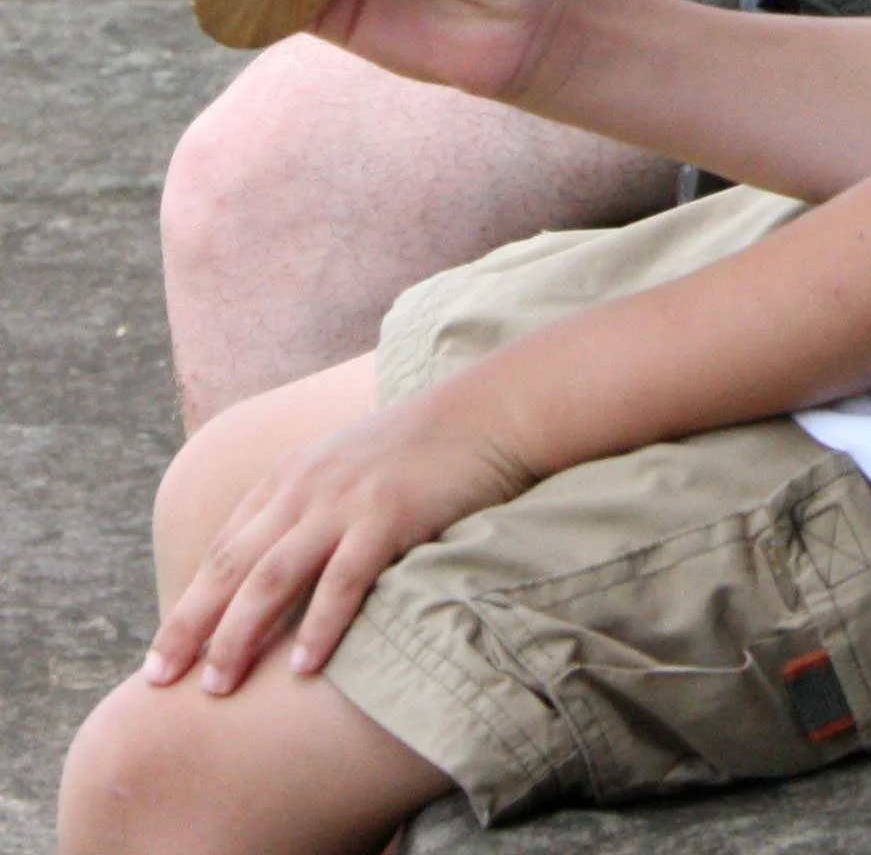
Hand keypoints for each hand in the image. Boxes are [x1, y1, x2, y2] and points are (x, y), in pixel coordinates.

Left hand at [145, 394, 530, 693]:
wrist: (483, 414)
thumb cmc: (416, 454)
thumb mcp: (343, 470)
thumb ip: (304, 510)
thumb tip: (271, 577)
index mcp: (289, 478)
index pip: (223, 550)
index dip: (187, 604)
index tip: (161, 658)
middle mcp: (305, 487)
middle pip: (231, 565)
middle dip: (191, 624)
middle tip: (160, 679)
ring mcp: (345, 500)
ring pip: (274, 575)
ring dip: (240, 633)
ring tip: (218, 684)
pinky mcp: (387, 515)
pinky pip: (344, 579)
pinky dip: (319, 625)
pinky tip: (302, 668)